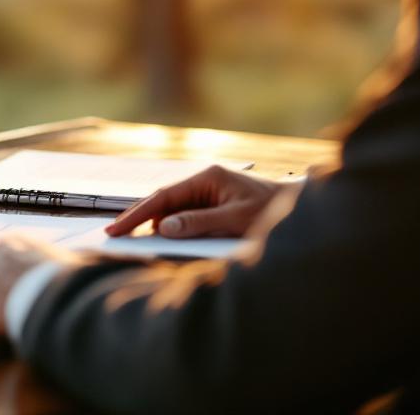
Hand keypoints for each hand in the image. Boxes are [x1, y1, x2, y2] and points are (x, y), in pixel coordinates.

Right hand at [105, 164, 287, 238]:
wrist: (304, 211)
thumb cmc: (276, 211)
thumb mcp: (237, 219)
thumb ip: (200, 223)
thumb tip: (165, 227)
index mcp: (207, 177)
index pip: (164, 197)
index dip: (138, 214)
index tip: (117, 229)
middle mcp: (204, 183)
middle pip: (163, 202)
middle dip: (140, 219)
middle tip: (115, 236)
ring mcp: (209, 194)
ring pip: (173, 211)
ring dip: (156, 226)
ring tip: (132, 241)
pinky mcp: (214, 208)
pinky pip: (186, 219)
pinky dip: (172, 230)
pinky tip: (163, 241)